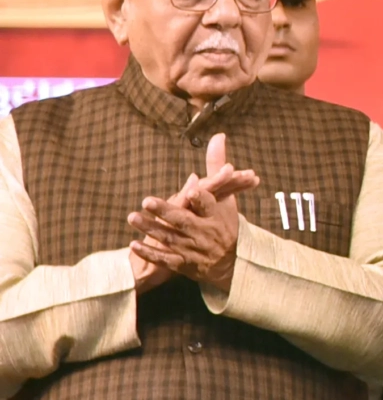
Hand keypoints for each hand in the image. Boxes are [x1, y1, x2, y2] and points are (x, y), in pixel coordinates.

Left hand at [127, 134, 259, 295]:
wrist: (232, 261)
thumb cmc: (224, 221)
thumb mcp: (225, 194)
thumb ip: (216, 166)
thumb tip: (218, 136)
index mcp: (216, 215)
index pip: (210, 205)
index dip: (201, 199)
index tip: (192, 190)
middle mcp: (205, 232)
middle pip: (184, 222)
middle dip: (166, 212)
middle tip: (146, 201)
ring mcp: (194, 249)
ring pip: (170, 238)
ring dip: (151, 229)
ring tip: (132, 217)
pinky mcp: (184, 263)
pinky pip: (165, 259)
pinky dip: (150, 253)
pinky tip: (133, 245)